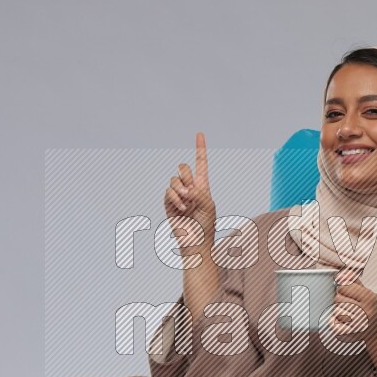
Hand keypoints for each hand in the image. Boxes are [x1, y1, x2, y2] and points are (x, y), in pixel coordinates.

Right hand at [164, 132, 216, 248]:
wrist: (195, 242)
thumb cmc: (205, 225)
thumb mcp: (208, 205)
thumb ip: (199, 192)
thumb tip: (185, 188)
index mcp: (202, 186)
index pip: (201, 164)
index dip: (200, 148)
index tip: (200, 134)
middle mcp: (189, 188)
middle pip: (183, 168)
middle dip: (186, 175)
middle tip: (191, 191)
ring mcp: (178, 196)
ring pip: (174, 180)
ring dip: (180, 189)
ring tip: (187, 203)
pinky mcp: (168, 204)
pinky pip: (168, 192)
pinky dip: (175, 199)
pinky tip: (182, 208)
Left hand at [329, 270, 376, 343]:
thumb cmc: (371, 309)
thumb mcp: (367, 293)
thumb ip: (354, 282)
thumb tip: (340, 274)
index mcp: (369, 298)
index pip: (342, 287)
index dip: (343, 289)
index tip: (350, 295)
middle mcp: (364, 311)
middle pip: (337, 299)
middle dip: (341, 301)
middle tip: (351, 306)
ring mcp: (357, 324)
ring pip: (336, 311)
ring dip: (339, 312)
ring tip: (350, 314)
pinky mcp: (350, 334)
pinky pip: (334, 324)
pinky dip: (335, 322)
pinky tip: (344, 322)